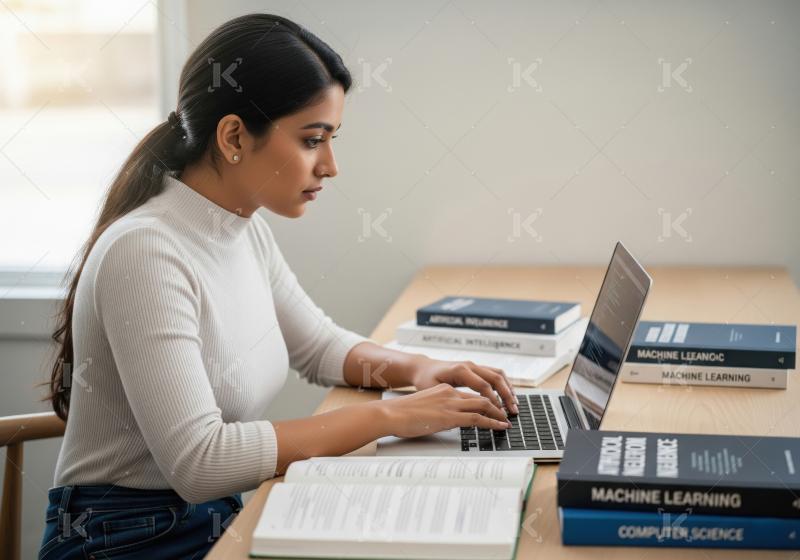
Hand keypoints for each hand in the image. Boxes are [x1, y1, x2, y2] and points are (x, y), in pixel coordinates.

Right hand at [378, 383, 512, 437]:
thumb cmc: (402, 413)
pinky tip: (499, 427)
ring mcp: (451, 404)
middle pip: (482, 397)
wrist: (391, 413)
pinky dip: (492, 422)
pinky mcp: (450, 416)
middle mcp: (450, 393)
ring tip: (506, 422)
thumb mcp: (424, 407)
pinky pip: (477, 418)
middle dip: (497, 406)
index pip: (471, 394)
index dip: (486, 401)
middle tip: (506, 414)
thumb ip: (437, 410)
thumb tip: (444, 421)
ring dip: (498, 414)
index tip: (493, 409)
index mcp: (444, 390)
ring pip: (484, 405)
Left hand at [410, 357, 518, 414]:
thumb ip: (452, 400)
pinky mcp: (475, 368)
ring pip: (498, 374)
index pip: (483, 385)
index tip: (500, 413)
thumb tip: (467, 413)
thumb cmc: (426, 380)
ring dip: (508, 389)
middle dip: (506, 396)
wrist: (422, 368)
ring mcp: (474, 365)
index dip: (494, 400)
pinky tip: (508, 396)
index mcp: (460, 370)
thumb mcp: (435, 391)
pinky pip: (494, 374)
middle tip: (513, 411)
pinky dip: (504, 384)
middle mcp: (469, 365)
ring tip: (515, 405)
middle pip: (495, 378)